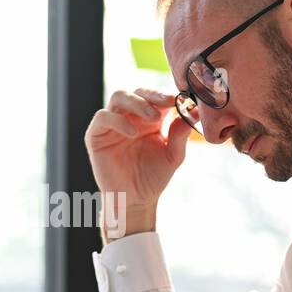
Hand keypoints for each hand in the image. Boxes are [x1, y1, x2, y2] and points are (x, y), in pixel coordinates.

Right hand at [84, 88, 189, 238]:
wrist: (135, 200)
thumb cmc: (153, 177)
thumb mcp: (173, 156)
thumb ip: (180, 135)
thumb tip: (194, 113)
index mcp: (149, 118)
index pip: (156, 97)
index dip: (166, 95)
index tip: (180, 99)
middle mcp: (130, 117)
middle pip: (137, 91)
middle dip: (153, 95)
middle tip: (167, 104)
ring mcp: (113, 124)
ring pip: (119, 96)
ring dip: (137, 102)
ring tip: (152, 118)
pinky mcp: (97, 135)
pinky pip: (103, 117)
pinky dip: (118, 120)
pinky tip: (133, 133)